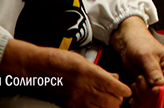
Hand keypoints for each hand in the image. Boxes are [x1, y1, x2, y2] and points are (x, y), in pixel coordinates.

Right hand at [0, 40, 130, 107]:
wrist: (37, 68)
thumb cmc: (58, 60)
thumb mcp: (83, 60)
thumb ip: (99, 71)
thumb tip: (114, 78)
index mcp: (91, 73)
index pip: (116, 88)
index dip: (124, 90)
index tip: (126, 90)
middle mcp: (86, 88)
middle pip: (113, 102)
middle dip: (117, 98)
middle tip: (116, 94)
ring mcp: (78, 99)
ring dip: (108, 105)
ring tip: (106, 100)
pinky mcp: (70, 106)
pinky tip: (95, 104)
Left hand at [111, 17, 163, 106]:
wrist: (127, 43)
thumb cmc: (139, 44)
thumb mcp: (146, 56)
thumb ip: (153, 70)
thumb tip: (159, 85)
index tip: (153, 89)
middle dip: (150, 93)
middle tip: (139, 82)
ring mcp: (157, 83)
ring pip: (154, 100)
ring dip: (142, 96)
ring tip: (135, 83)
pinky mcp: (147, 87)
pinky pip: (146, 101)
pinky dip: (139, 100)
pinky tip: (133, 94)